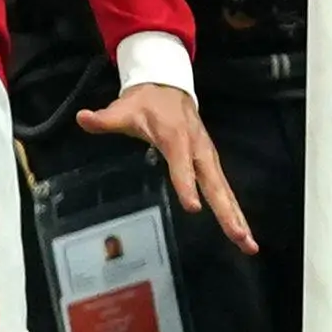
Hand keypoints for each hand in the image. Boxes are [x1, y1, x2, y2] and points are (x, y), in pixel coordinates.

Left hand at [77, 84, 255, 251]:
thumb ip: (105, 119)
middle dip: (226, 211)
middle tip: (239, 237)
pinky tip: (241, 232)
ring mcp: (208, 158)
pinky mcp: (212, 164)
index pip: (181, 164)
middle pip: (214, 184)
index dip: (186, 184)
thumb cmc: (145, 103)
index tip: (193, 207)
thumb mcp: (123, 109)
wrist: (168, 86)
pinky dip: (235, 211)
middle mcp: (198, 149)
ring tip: (248, 244)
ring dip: (237, 217)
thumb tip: (83, 118)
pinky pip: (225, 190)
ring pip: (225, 191)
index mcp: (176, 137)